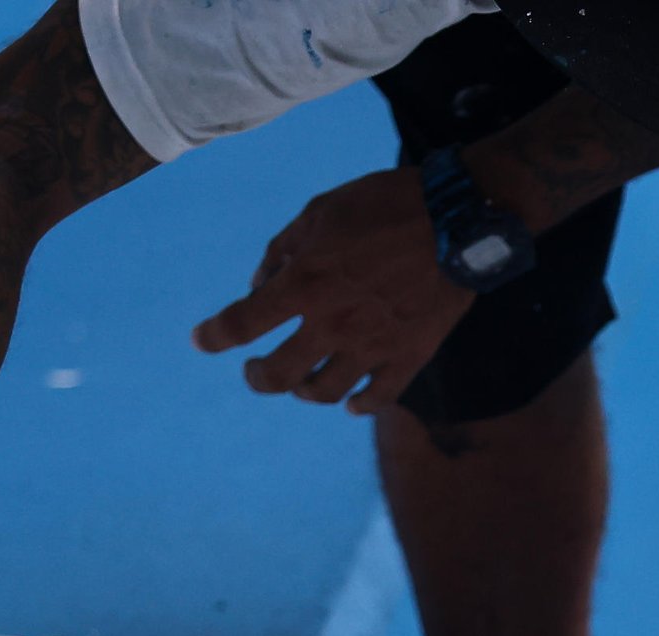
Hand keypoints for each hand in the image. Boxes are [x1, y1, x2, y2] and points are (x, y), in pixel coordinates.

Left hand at [193, 169, 472, 414]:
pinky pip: (376, 397)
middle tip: (254, 372)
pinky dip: (358, 405)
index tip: (202, 341)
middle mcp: (332, 324)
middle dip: (257, 378)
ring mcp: (371, 347)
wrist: (457, 221)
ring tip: (302, 383)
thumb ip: (283, 250)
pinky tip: (351, 404)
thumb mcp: (321, 210)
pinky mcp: (408, 357)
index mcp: (304, 284)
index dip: (214, 337)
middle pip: (278, 375)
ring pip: (324, 392)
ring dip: (304, 391)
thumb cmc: (385, 206)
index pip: (243, 323)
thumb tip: (261, 284)